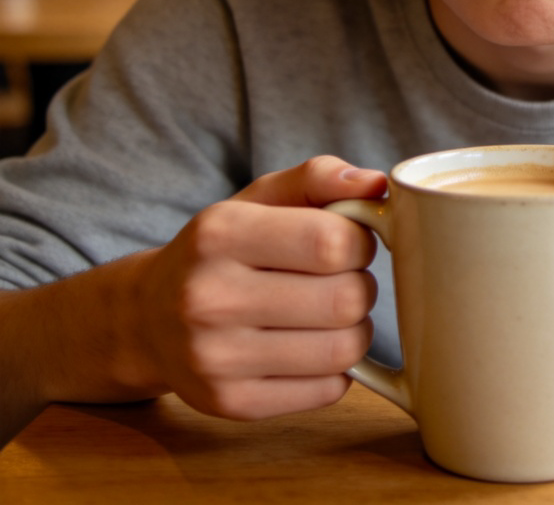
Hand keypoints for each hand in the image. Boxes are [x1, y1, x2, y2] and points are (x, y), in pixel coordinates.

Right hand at [126, 156, 387, 419]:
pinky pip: (329, 391)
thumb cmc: (224, 248)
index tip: (348, 241)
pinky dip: (336, 368)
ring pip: (343, 350)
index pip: (333, 242)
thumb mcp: (262, 197)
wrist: (148, 318)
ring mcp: (216, 359)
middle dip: (360, 285)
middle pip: (345, 299)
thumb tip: (377, 184)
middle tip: (340, 278)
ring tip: (330, 312)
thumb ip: (320, 178)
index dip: (360, 241)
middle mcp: (209, 297)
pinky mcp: (231, 404)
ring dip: (354, 328)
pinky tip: (310, 346)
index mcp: (220, 233)